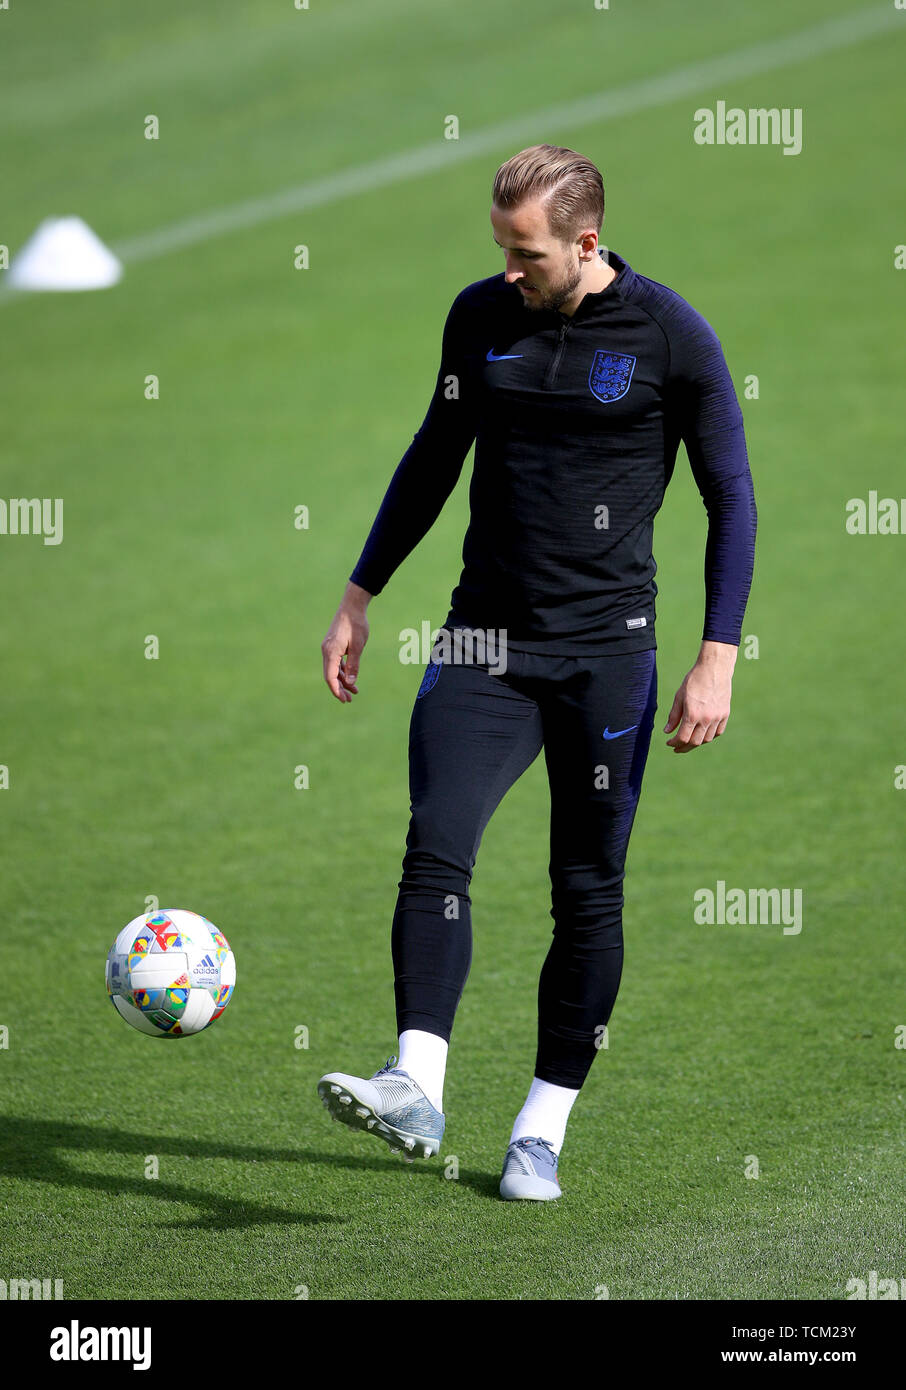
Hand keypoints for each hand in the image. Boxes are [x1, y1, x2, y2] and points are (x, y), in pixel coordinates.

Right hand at [321, 583, 370, 702]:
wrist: (352, 607)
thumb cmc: (356, 624)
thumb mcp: (358, 646)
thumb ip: (353, 665)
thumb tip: (350, 682)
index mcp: (331, 652)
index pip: (330, 676)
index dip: (336, 690)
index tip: (344, 699)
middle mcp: (326, 651)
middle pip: (330, 675)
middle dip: (339, 689)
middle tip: (349, 700)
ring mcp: (329, 648)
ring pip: (333, 670)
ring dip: (342, 681)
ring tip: (354, 691)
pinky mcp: (333, 646)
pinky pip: (335, 663)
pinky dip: (342, 671)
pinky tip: (351, 678)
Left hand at [663, 641, 735, 752]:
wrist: (714, 669)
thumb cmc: (694, 681)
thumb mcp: (679, 697)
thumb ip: (674, 716)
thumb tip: (667, 731)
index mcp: (692, 715)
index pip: (682, 738)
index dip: (674, 743)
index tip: (669, 743)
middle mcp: (706, 719)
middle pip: (695, 742)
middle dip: (684, 747)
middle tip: (677, 747)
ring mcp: (717, 718)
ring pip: (707, 739)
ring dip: (696, 742)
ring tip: (688, 740)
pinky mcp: (725, 714)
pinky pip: (717, 732)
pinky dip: (709, 736)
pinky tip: (702, 734)